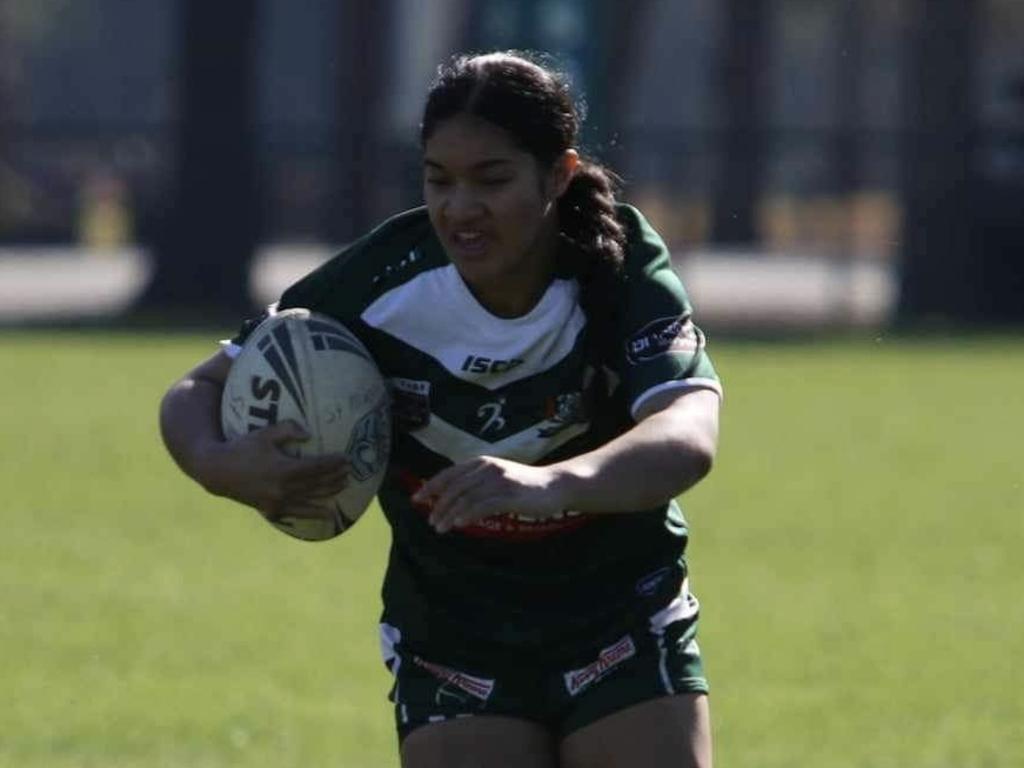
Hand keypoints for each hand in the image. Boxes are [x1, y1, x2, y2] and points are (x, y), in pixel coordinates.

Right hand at [197, 421, 349, 520]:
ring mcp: (277, 501)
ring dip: (328, 494)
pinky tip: (326, 515)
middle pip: (317, 484)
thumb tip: (309, 434)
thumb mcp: (263, 434)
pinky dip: (312, 514)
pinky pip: (297, 513)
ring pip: (310, 500)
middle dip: (335, 477)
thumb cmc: (241, 448)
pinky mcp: (272, 509)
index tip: (346, 458)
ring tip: (343, 488)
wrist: (217, 472)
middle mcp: (283, 488)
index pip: (316, 467)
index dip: (333, 463)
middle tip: (350, 471)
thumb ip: (287, 430)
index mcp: (283, 469)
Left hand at [413, 456, 568, 532]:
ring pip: (465, 497)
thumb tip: (450, 500)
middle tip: (431, 522)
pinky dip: (468, 515)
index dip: (430, 487)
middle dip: (438, 505)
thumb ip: (475, 485)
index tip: (416, 500)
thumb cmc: (524, 486)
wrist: (555, 486)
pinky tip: (460, 524)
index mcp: (481, 462)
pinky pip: (482, 505)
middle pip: (454, 487)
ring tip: (441, 528)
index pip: (449, 474)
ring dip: (450, 514)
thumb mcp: (496, 479)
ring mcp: (499, 480)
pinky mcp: (509, 494)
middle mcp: (487, 468)